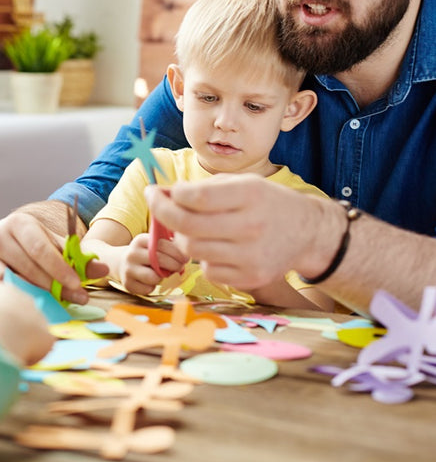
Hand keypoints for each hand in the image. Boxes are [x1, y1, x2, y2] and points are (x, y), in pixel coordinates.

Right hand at [0, 207, 106, 304]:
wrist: (6, 246)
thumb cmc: (34, 249)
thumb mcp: (56, 248)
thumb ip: (79, 259)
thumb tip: (103, 268)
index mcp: (18, 223)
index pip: (40, 248)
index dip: (59, 268)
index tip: (77, 285)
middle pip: (25, 265)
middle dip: (52, 285)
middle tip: (73, 299)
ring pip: (4, 279)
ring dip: (27, 294)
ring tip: (47, 304)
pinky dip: (1, 300)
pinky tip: (18, 306)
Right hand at [0, 284, 53, 366]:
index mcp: (6, 293)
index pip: (1, 312)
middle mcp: (28, 301)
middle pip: (17, 324)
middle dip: (5, 336)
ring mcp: (40, 318)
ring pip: (29, 338)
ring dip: (17, 347)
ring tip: (4, 350)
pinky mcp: (48, 338)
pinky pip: (39, 351)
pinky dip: (29, 357)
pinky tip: (18, 356)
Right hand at [119, 233, 186, 295]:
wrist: (122, 263)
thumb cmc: (146, 254)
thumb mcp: (152, 244)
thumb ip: (167, 245)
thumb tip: (186, 251)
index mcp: (140, 240)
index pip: (162, 244)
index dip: (177, 252)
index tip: (186, 258)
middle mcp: (132, 254)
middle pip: (159, 260)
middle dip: (174, 265)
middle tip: (180, 267)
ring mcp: (128, 269)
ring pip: (153, 277)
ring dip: (162, 277)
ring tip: (162, 274)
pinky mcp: (128, 284)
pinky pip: (148, 289)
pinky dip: (153, 286)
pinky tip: (151, 281)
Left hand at [145, 174, 334, 289]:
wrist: (306, 232)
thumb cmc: (264, 202)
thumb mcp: (241, 183)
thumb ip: (203, 188)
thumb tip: (163, 194)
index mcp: (250, 194)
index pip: (197, 198)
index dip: (169, 196)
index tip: (155, 191)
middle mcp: (252, 225)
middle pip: (189, 227)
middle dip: (163, 214)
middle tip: (156, 205)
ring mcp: (252, 255)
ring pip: (193, 250)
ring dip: (181, 236)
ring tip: (186, 226)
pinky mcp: (252, 278)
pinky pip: (208, 270)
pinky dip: (202, 257)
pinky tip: (212, 246)